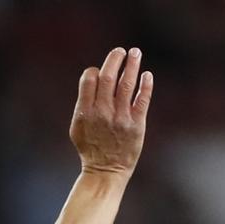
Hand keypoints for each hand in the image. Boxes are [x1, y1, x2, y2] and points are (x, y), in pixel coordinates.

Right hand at [70, 46, 151, 177]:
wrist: (105, 172)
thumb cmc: (90, 148)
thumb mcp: (77, 127)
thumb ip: (83, 103)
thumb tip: (93, 78)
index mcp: (86, 111)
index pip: (90, 78)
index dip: (95, 70)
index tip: (100, 72)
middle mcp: (103, 112)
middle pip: (109, 76)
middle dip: (115, 59)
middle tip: (121, 51)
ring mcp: (120, 118)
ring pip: (127, 84)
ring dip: (132, 65)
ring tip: (135, 52)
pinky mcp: (136, 125)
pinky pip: (142, 100)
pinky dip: (145, 85)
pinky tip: (147, 75)